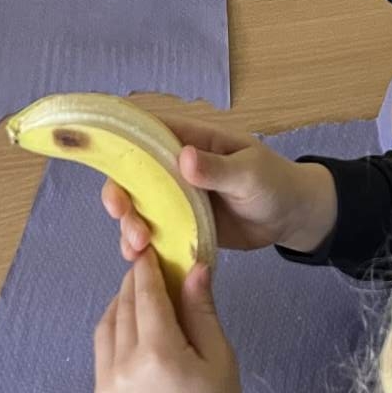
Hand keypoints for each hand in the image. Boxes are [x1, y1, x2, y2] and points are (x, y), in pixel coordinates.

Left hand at [93, 248, 254, 392]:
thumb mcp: (220, 358)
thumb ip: (201, 310)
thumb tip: (194, 266)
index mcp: (158, 354)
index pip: (146, 295)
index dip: (147, 268)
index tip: (151, 247)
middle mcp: (124, 365)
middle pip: (124, 306)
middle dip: (136, 283)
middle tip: (152, 268)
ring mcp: (106, 384)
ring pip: (107, 326)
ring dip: (121, 304)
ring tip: (142, 296)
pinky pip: (102, 352)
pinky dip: (114, 330)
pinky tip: (133, 329)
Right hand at [101, 117, 337, 255]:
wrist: (293, 217)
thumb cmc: (275, 183)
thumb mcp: (250, 173)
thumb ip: (217, 169)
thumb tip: (182, 157)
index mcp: (191, 141)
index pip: (147, 133)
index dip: (119, 140)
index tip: (98, 157)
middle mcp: (176, 167)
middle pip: (133, 174)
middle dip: (120, 194)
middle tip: (124, 216)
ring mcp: (177, 197)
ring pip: (139, 206)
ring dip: (129, 224)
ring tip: (137, 246)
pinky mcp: (182, 224)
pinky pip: (154, 231)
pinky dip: (142, 244)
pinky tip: (140, 259)